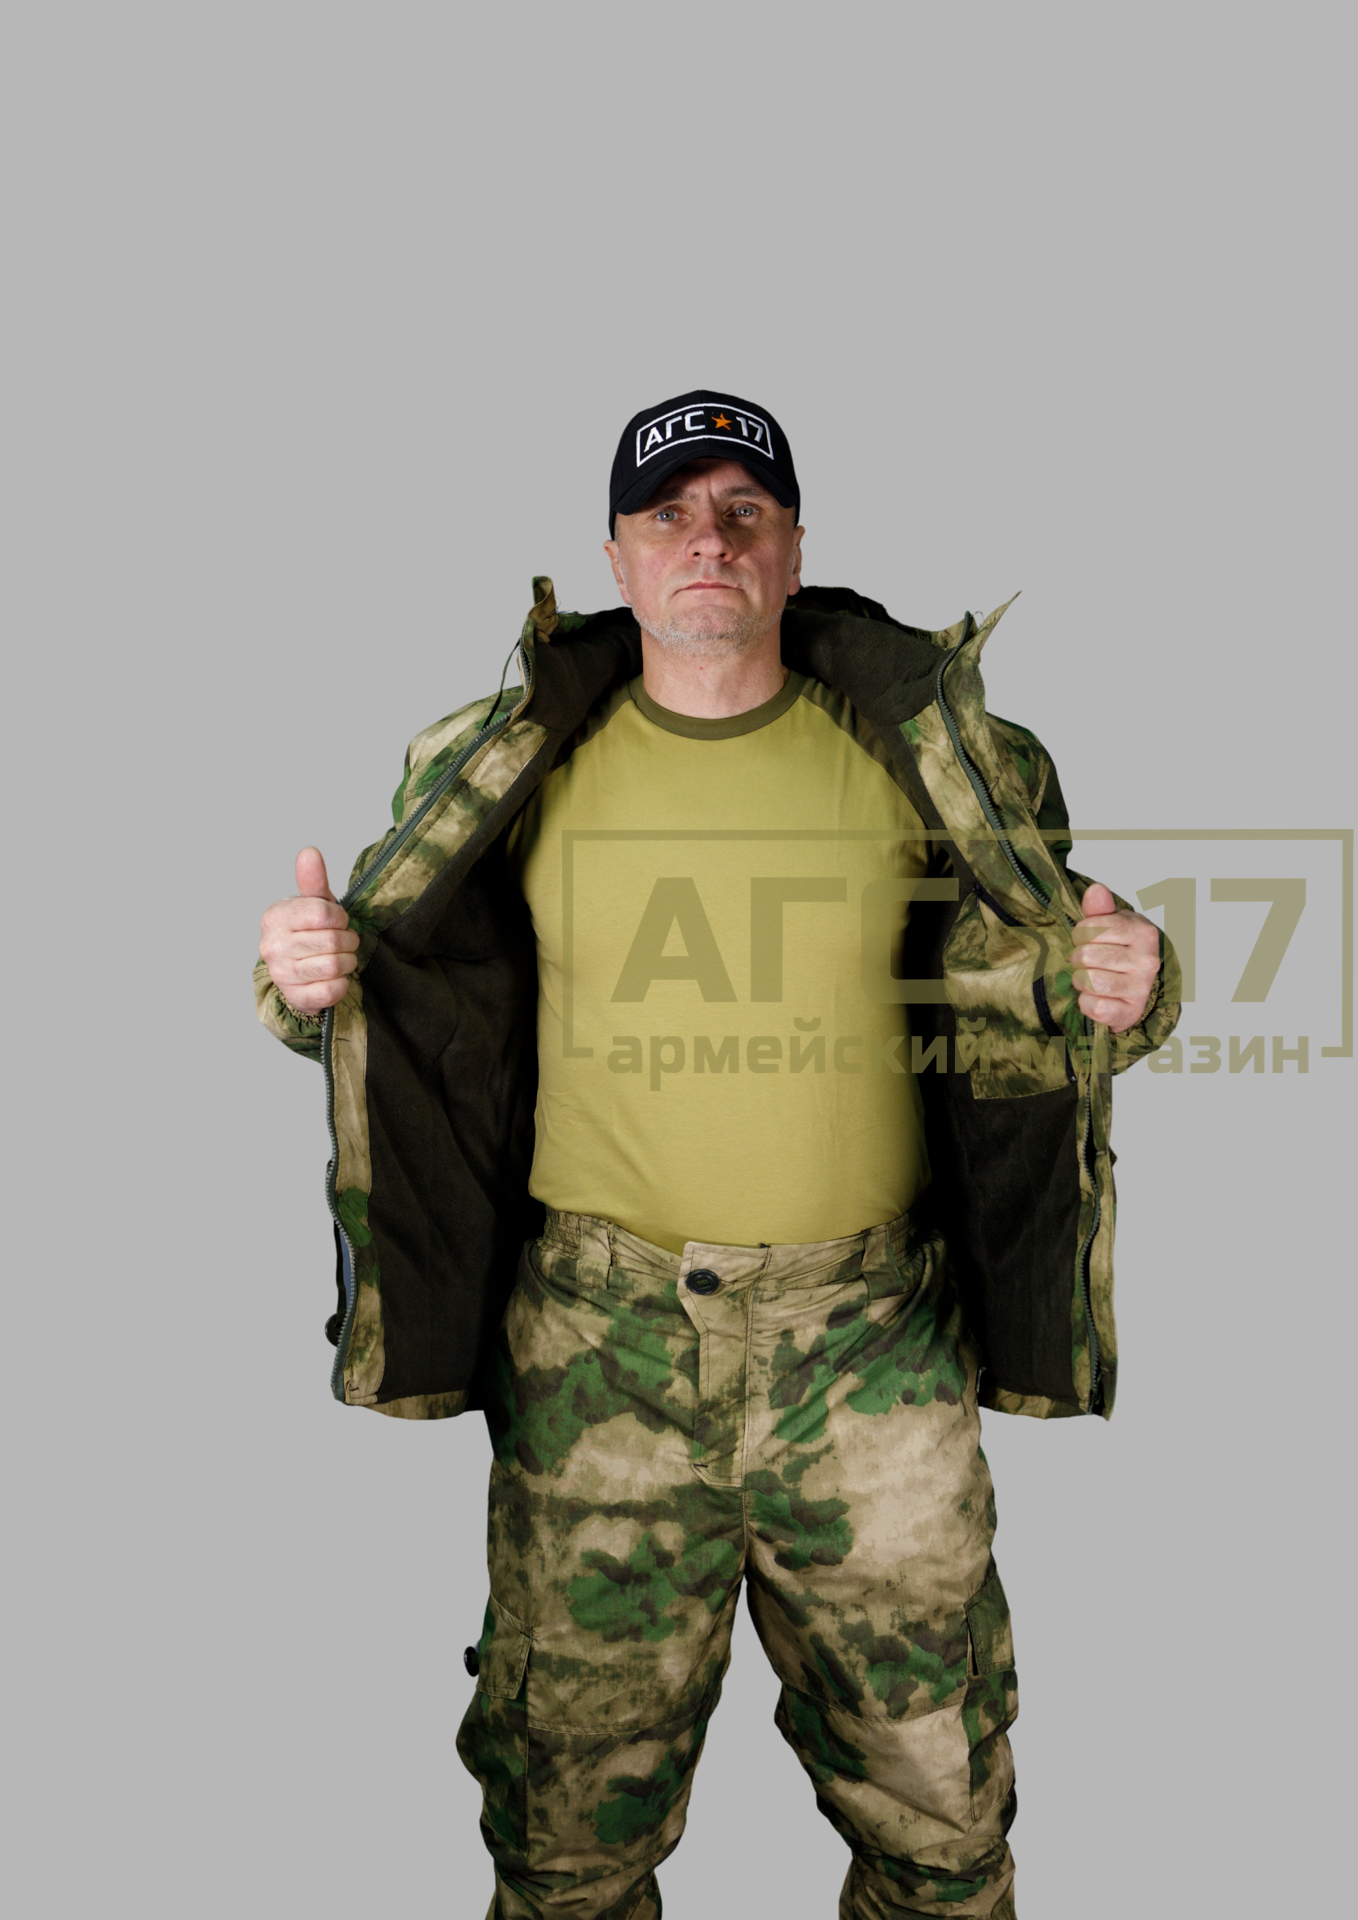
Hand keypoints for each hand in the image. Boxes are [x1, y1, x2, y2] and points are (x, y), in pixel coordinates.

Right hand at [259, 848, 358, 1014]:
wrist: (295, 973)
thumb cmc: (307, 933)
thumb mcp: (312, 904)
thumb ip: (312, 880)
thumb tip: (309, 852)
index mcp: (275, 917)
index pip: (323, 913)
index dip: (340, 917)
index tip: (339, 921)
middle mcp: (272, 946)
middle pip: (332, 941)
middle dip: (348, 940)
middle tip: (344, 941)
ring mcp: (282, 974)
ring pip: (335, 966)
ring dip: (348, 962)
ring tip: (342, 958)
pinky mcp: (296, 997)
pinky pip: (333, 990)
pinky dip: (343, 983)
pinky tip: (336, 977)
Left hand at [1070, 883, 1160, 1032]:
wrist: (1132, 990)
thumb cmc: (1118, 952)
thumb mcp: (1110, 925)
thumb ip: (1100, 909)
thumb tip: (1095, 890)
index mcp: (1143, 932)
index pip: (1090, 928)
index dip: (1079, 934)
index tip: (1087, 939)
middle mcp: (1147, 960)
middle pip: (1085, 956)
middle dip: (1078, 959)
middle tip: (1088, 963)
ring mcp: (1141, 988)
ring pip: (1089, 982)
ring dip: (1081, 981)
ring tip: (1089, 979)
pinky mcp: (1130, 1013)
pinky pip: (1094, 1006)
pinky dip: (1086, 1003)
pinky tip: (1094, 998)